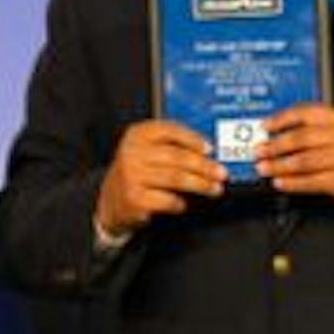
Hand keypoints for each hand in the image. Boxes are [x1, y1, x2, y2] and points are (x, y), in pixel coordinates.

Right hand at [94, 120, 225, 237]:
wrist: (111, 200)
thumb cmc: (137, 172)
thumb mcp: (146, 150)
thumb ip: (171, 145)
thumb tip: (208, 152)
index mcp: (137, 134)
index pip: (169, 130)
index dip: (192, 139)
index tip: (210, 148)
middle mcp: (132, 152)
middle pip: (177, 157)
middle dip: (204, 166)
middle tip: (221, 173)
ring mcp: (132, 176)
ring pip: (176, 178)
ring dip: (201, 185)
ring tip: (215, 189)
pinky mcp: (135, 198)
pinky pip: (168, 200)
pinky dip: (180, 203)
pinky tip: (183, 203)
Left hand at [255, 103, 333, 215]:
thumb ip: (318, 127)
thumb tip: (279, 129)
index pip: (307, 112)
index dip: (281, 119)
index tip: (264, 126)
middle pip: (302, 137)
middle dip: (275, 145)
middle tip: (258, 150)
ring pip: (304, 160)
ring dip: (279, 165)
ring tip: (263, 168)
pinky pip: (313, 180)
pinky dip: (293, 182)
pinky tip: (281, 182)